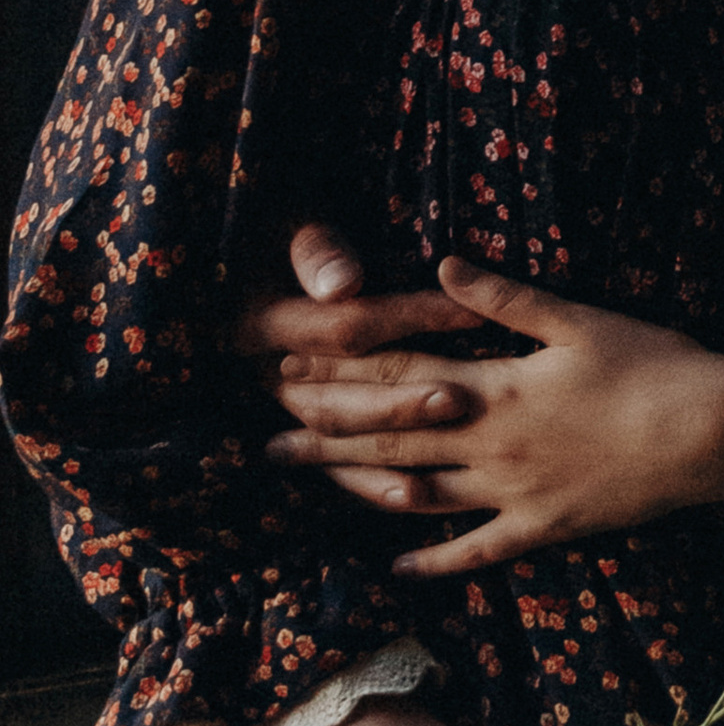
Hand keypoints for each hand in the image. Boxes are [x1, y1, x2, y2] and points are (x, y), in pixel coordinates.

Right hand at [234, 223, 484, 514]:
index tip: (469, 314)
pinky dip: (371, 486)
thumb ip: (316, 252)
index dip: (407, 318)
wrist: (252, 261)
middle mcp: (267, 370)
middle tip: (461, 397)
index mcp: (261, 321)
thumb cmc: (283, 233)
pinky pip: (332, 468)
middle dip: (400, 399)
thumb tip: (343, 286)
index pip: (344, 328)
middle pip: (336, 395)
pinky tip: (416, 497)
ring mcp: (282, 405)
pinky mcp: (301, 432)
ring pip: (336, 435)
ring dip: (391, 445)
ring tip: (441, 451)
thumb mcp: (293, 228)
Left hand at [265, 255, 723, 577]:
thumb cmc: (653, 366)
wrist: (711, 433)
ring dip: (360, 485)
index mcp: (497, 388)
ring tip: (313, 481)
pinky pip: (477, 550)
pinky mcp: (545, 527)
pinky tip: (397, 564)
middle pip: (393, 437)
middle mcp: (491, 446)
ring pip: (419, 491)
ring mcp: (514, 493)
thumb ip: (505, 297)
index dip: (343, 369)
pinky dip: (434, 559)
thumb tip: (440, 266)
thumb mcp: (580, 319)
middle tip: (269, 435)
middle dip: (328, 432)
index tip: (290, 364)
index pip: (403, 375)